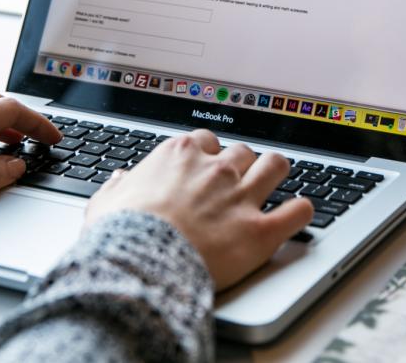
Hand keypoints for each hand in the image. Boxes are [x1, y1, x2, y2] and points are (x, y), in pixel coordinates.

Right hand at [85, 129, 313, 289]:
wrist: (140, 266)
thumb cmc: (120, 237)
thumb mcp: (105, 205)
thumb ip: (116, 188)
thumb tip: (119, 180)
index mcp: (180, 156)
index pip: (206, 140)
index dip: (208, 154)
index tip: (205, 167)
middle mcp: (216, 169)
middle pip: (243, 151)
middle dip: (242, 165)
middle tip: (238, 182)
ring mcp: (241, 197)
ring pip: (276, 166)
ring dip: (276, 173)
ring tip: (274, 183)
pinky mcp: (261, 230)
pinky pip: (298, 211)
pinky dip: (301, 211)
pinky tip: (298, 213)